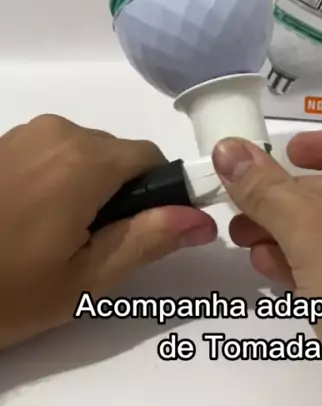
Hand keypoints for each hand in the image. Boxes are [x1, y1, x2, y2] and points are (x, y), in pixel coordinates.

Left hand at [0, 114, 216, 348]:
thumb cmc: (8, 289)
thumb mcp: (85, 279)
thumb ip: (148, 239)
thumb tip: (202, 218)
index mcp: (84, 159)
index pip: (150, 158)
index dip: (158, 194)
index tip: (140, 233)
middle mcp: (56, 131)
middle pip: (115, 155)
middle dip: (116, 195)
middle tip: (87, 249)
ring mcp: (22, 133)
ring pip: (81, 153)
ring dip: (83, 188)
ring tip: (50, 239)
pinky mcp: (0, 141)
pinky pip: (48, 153)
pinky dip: (52, 180)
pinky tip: (24, 220)